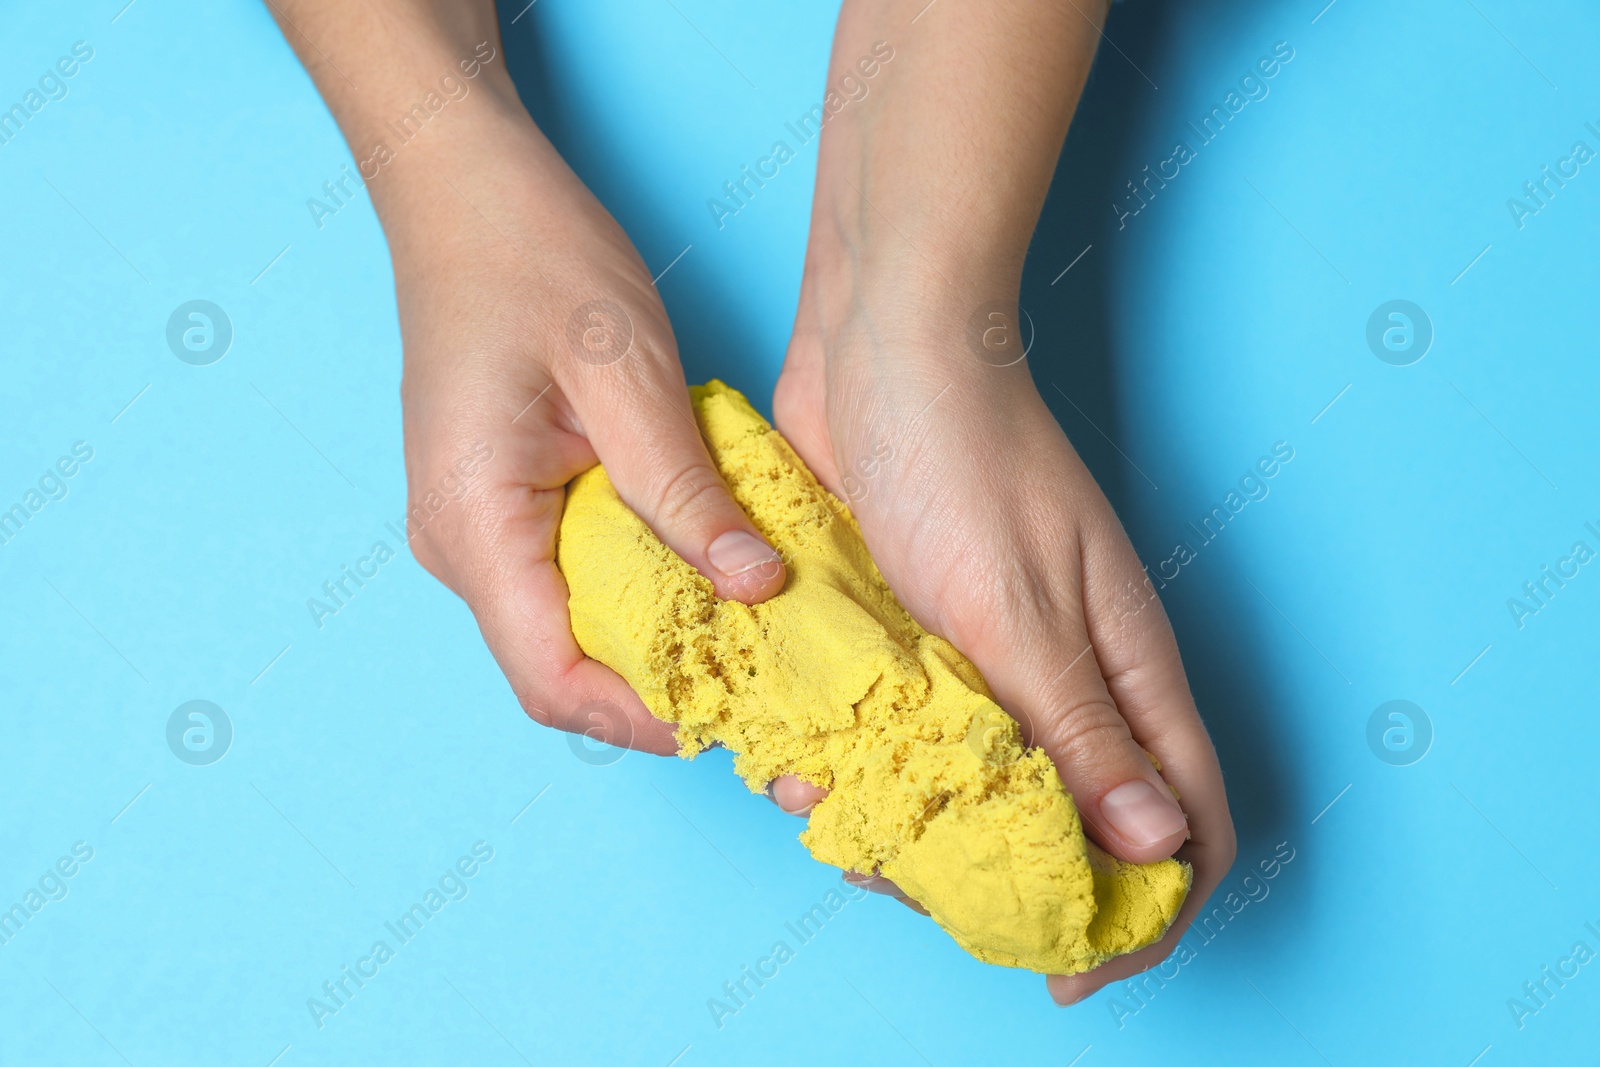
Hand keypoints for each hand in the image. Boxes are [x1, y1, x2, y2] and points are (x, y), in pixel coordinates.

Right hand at [386, 102, 785, 753]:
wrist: (463, 190)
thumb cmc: (531, 260)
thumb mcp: (624, 374)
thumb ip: (684, 491)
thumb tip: (756, 587)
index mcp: (472, 522)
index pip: (551, 679)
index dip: (643, 716)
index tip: (733, 714)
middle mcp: (458, 543)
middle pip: (557, 666)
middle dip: (657, 685)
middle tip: (758, 678)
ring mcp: (470, 527)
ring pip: (564, 626)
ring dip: (650, 639)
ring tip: (742, 631)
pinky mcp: (495, 504)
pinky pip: (564, 579)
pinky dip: (634, 591)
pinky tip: (699, 570)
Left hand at [769, 276, 1235, 1002]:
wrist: (879, 345)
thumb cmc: (964, 459)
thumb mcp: (1021, 611)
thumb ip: (1081, 732)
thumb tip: (1153, 850)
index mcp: (1124, 676)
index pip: (1178, 831)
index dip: (1141, 916)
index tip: (1068, 969)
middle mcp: (1063, 679)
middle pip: (1061, 827)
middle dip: (990, 875)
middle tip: (904, 871)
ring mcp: (982, 659)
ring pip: (966, 787)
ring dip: (900, 818)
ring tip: (823, 800)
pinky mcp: (909, 635)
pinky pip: (894, 729)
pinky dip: (851, 758)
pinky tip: (793, 753)